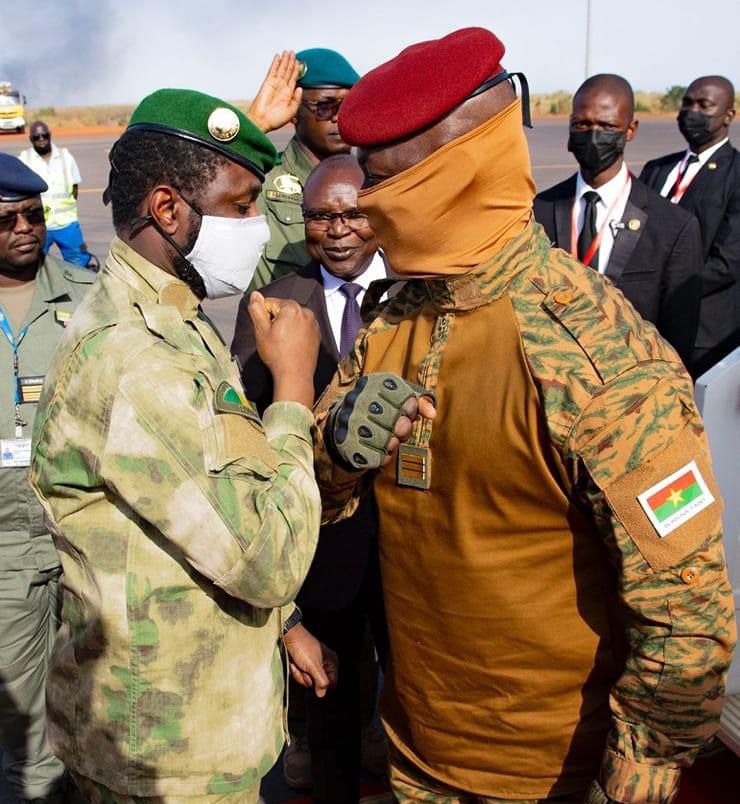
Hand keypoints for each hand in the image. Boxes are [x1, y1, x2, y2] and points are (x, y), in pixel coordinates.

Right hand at [247, 51, 302, 132]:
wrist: (262, 121)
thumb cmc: (275, 120)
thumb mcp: (292, 111)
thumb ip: (297, 100)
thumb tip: (300, 88)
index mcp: (289, 95)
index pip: (294, 79)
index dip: (296, 70)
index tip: (299, 62)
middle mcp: (282, 88)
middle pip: (288, 72)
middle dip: (291, 62)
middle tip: (293, 53)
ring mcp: (275, 84)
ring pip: (282, 69)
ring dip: (285, 60)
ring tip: (288, 52)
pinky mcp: (268, 82)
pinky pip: (273, 70)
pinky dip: (276, 63)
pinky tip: (278, 57)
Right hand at [248, 292, 318, 407]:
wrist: (295, 375)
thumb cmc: (277, 354)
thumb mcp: (261, 330)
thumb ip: (256, 309)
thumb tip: (255, 295)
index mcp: (291, 308)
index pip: (269, 303)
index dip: (263, 317)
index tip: (266, 331)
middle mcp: (306, 312)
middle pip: (282, 310)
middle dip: (275, 321)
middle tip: (274, 339)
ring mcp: (313, 323)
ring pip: (292, 319)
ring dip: (286, 327)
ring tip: (283, 343)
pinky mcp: (316, 334)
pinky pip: (302, 327)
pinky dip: (296, 333)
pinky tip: (291, 345)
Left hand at [283, 624, 337, 697]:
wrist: (289, 637)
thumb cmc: (303, 648)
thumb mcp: (313, 666)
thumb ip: (320, 681)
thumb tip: (322, 695)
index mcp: (331, 663)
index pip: (331, 683)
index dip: (322, 686)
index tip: (314, 682)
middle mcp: (324, 665)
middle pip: (318, 685)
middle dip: (308, 678)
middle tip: (304, 668)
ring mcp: (313, 666)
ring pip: (308, 682)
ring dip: (300, 675)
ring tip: (298, 664)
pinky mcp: (304, 666)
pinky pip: (301, 677)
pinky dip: (296, 672)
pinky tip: (294, 664)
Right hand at [325, 373, 436, 471]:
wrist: (345, 421)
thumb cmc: (381, 407)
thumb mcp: (399, 397)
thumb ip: (419, 401)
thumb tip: (432, 413)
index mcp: (373, 382)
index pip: (402, 396)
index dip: (410, 409)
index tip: (407, 413)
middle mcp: (358, 398)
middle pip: (394, 419)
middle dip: (403, 428)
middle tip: (400, 430)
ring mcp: (349, 421)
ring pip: (384, 439)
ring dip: (392, 443)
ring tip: (390, 441)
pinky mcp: (346, 442)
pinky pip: (374, 456)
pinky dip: (382, 457)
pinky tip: (380, 450)